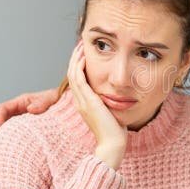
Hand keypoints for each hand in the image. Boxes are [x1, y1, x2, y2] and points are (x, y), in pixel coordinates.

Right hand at [0, 88, 59, 147]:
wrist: (70, 106)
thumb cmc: (60, 99)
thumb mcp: (52, 98)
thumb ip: (42, 103)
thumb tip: (30, 109)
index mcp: (22, 102)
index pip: (3, 108)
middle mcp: (19, 111)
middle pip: (1, 121)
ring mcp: (22, 121)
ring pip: (7, 129)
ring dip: (0, 138)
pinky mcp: (28, 129)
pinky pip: (16, 135)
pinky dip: (10, 141)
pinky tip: (8, 151)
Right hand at [67, 43, 127, 167]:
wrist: (112, 144)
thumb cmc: (115, 130)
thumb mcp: (110, 112)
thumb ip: (109, 102)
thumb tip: (117, 94)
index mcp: (84, 103)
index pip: (78, 79)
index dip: (79, 65)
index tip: (85, 53)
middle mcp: (80, 101)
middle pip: (72, 74)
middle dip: (76, 58)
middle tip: (80, 44)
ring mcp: (82, 101)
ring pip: (73, 74)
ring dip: (76, 59)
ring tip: (81, 46)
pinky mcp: (88, 102)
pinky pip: (78, 80)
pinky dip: (79, 68)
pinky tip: (84, 58)